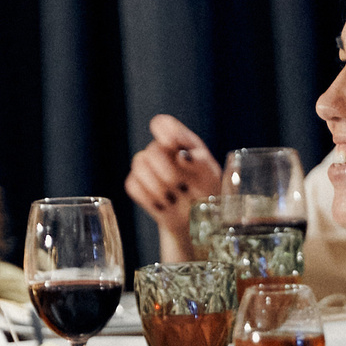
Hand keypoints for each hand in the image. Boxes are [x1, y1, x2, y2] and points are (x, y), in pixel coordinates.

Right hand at [122, 114, 220, 256]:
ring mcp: (146, 167)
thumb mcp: (211, 176)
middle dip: (167, 171)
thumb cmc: (206, 192)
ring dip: (158, 186)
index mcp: (180, 141)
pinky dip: (149, 198)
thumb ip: (200, 162)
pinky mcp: (136, 185)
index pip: (163, 124)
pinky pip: (134, 186)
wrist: (197, 221)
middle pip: (153, 150)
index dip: (165, 131)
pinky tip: (163, 204)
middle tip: (180, 186)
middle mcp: (161, 151)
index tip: (171, 144)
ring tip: (173, 198)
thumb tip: (182, 156)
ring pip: (139, 164)